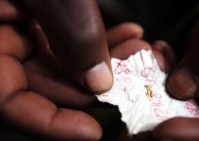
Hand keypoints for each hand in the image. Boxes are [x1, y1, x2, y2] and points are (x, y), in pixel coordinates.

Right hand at [0, 1, 144, 138]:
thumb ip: (71, 35)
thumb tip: (98, 80)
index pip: (11, 103)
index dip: (49, 123)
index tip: (91, 131)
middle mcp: (7, 43)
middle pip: (48, 85)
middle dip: (94, 85)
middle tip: (132, 80)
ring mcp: (26, 32)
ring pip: (66, 63)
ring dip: (106, 60)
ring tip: (138, 52)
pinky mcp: (46, 20)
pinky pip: (71, 40)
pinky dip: (99, 40)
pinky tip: (126, 36)